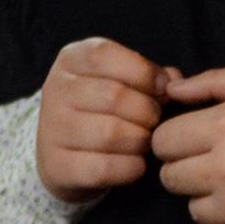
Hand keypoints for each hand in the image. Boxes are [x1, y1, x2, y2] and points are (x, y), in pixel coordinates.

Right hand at [37, 37, 167, 204]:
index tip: (163, 89)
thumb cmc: (103, 108)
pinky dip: (130, 168)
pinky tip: (136, 164)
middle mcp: (55, 90)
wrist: (65, 154)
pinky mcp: (56, 167)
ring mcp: (51, 129)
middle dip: (147, 111)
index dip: (143, 72)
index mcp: (71, 59)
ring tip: (145, 141)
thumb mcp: (120, 80)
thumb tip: (173, 82)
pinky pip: (102, 168)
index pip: (105, 55)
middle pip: (113, 96)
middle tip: (155, 121)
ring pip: (109, 133)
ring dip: (140, 140)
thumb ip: (149, 75)